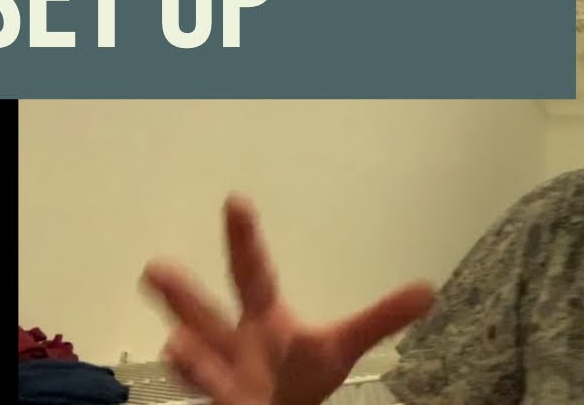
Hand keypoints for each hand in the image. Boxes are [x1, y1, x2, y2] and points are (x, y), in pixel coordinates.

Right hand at [140, 194, 434, 404]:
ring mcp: (224, 380)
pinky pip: (215, 398)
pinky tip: (188, 373)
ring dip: (190, 358)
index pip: (252, 272)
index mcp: (262, 319)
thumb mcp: (342, 347)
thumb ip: (380, 319)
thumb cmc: (302, 378)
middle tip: (155, 267)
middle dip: (182, 295)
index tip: (235, 199)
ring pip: (202, 366)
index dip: (244, 238)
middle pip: (207, 315)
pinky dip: (203, 387)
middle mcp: (234, 344)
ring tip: (175, 345)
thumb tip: (428, 289)